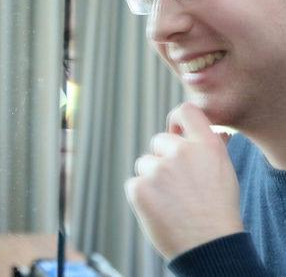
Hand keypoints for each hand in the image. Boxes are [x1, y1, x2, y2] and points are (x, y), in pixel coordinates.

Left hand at [124, 102, 242, 259]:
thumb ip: (210, 147)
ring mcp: (158, 169)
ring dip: (153, 178)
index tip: (176, 131)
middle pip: (159, 140)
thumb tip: (205, 128)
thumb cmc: (218, 210)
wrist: (210, 248)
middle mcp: (182, 152)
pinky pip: (135, 183)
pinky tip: (161, 209)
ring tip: (173, 201)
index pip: (186, 111)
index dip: (177, 119)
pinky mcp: (139, 187)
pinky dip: (143, 195)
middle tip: (180, 186)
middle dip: (164, 158)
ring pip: (145, 163)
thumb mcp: (224, 172)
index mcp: (207, 145)